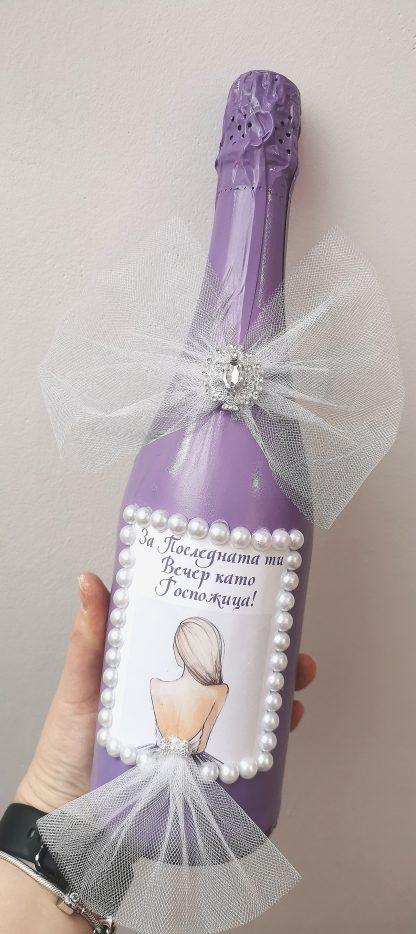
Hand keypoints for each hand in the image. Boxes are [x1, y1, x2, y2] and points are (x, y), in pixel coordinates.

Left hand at [15, 572, 315, 811]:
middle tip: (294, 649)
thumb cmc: (69, 744)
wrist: (65, 812)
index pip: (205, 639)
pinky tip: (287, 726)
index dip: (238, 619)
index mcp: (159, 670)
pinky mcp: (204, 771)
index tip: (265, 602)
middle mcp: (185, 700)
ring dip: (282, 694)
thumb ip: (88, 640)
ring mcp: (197, 735)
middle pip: (240, 671)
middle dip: (275, 657)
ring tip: (297, 682)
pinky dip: (274, 740)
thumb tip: (89, 580)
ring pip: (252, 709)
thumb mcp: (81, 684)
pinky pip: (247, 752)